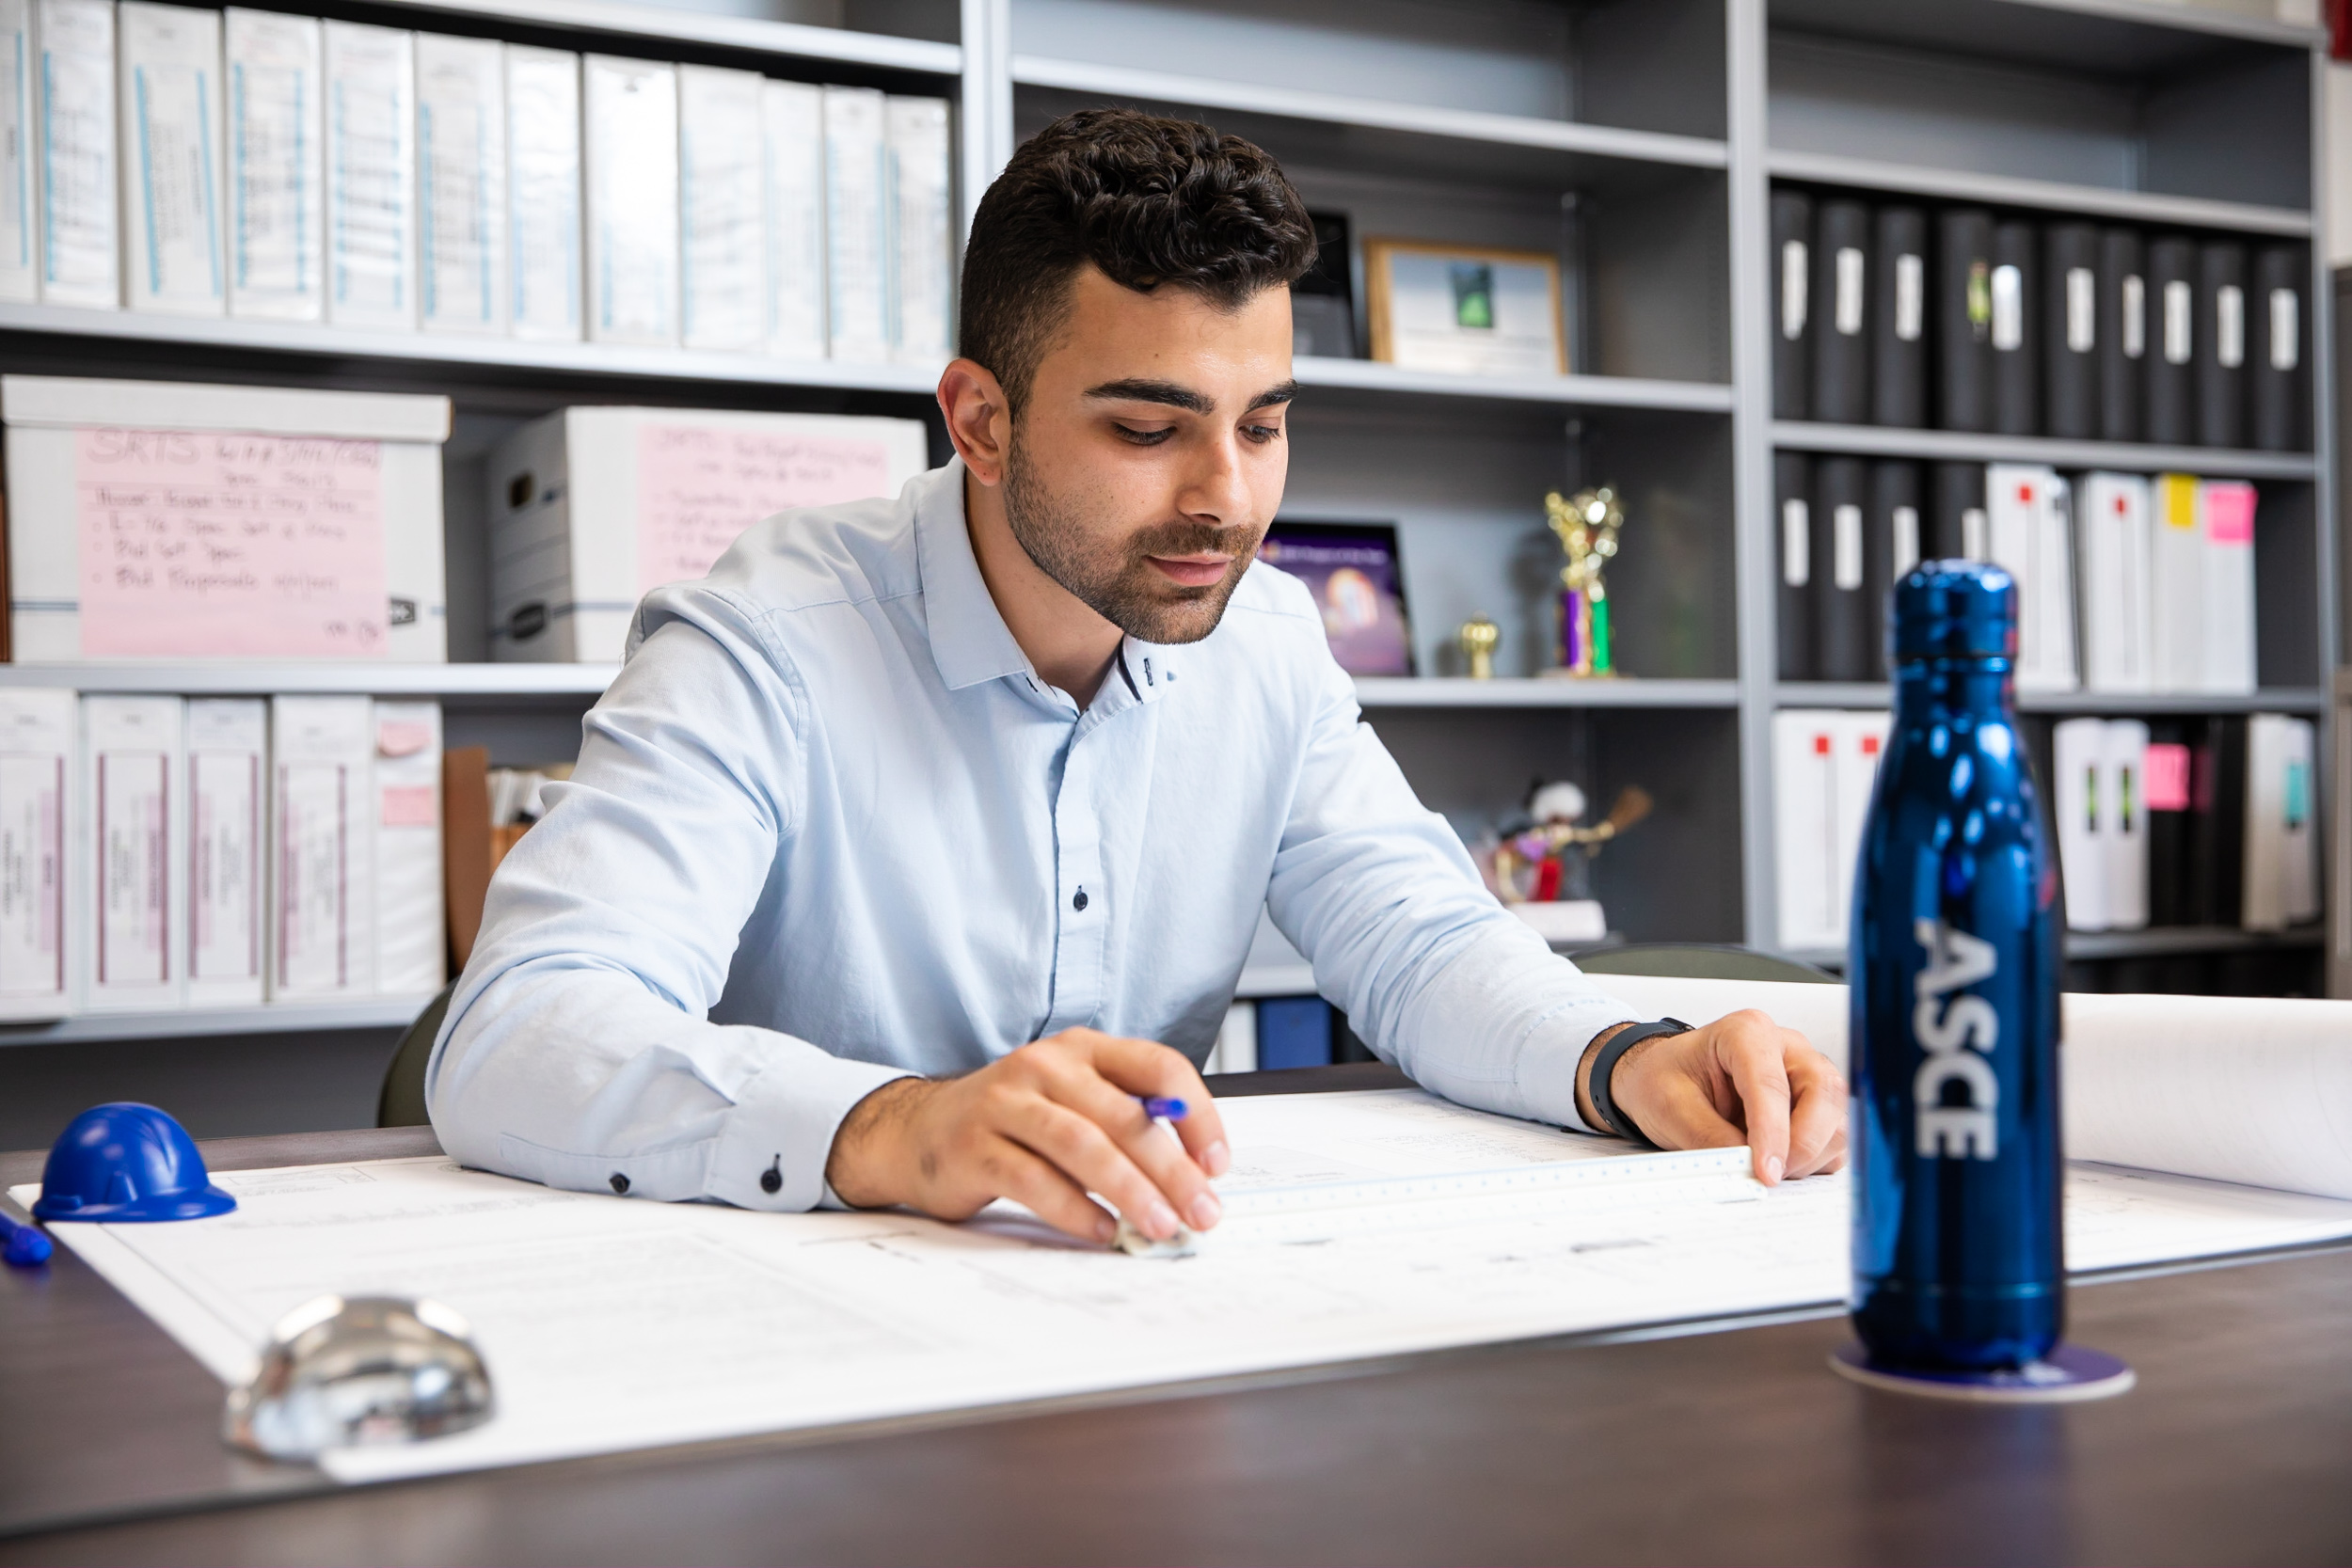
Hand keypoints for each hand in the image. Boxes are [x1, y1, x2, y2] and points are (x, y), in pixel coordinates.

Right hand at [824, 1028, 1231, 1245]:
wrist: (918, 1130)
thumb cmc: (1012, 1122)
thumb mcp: (1073, 1103)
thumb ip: (1127, 1123)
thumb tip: (1195, 1177)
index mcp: (1083, 1049)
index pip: (1158, 1067)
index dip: (1198, 1114)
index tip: (1217, 1164)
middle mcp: (1046, 1065)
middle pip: (1124, 1114)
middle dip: (1172, 1168)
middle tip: (1201, 1210)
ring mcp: (1006, 1102)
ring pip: (1082, 1144)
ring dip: (1130, 1190)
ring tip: (1160, 1225)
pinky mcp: (974, 1145)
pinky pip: (1034, 1179)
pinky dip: (1074, 1209)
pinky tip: (1101, 1230)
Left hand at [1575, 1011, 1846, 1185]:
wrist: (1663, 1079)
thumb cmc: (1665, 1078)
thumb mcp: (1668, 1105)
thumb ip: (1707, 1136)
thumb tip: (1744, 1166)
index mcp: (1746, 1032)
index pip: (1770, 1083)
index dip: (1772, 1132)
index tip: (1765, 1170)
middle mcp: (1786, 1047)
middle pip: (1823, 1093)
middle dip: (1801, 1144)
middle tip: (1769, 1175)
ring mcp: (1805, 1075)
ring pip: (1836, 1119)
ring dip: (1808, 1156)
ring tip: (1765, 1168)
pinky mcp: (1815, 1106)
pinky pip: (1834, 1139)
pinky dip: (1814, 1161)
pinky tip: (1779, 1163)